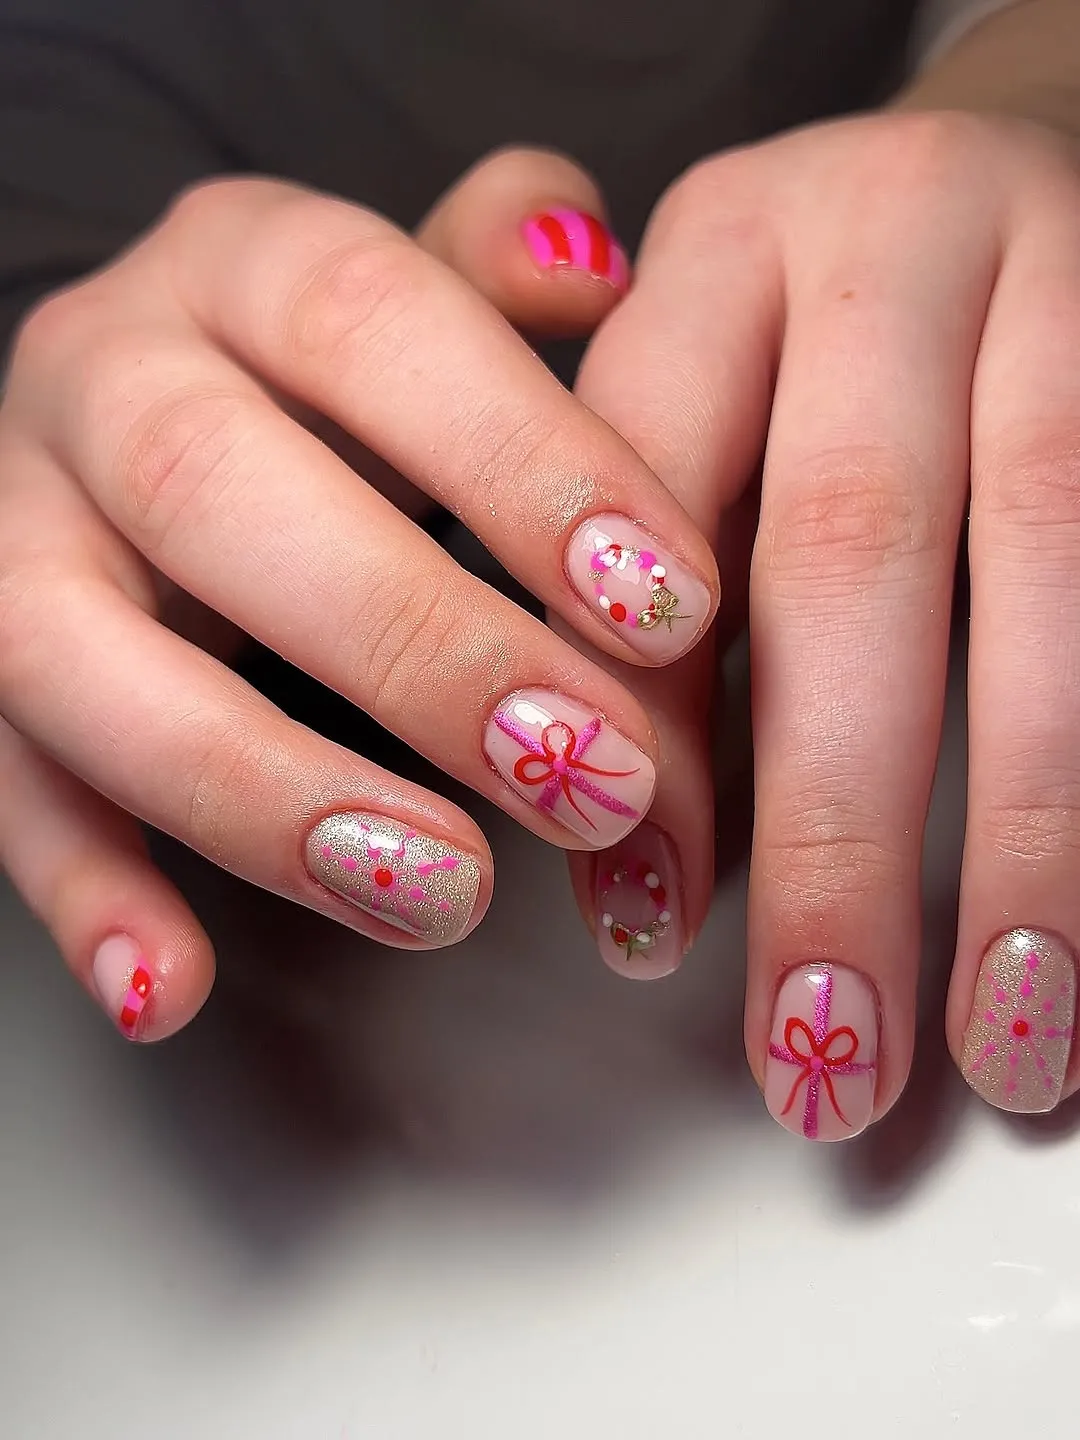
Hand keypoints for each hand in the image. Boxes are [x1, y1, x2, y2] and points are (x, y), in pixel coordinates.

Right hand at [0, 154, 719, 1040]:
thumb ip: (493, 277)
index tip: (667, 609)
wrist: (146, 411)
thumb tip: (587, 262)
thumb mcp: (415, 301)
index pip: (372, 322)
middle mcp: (101, 376)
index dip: (523, 463)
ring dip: (262, 792)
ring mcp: (16, 527)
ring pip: (78, 653)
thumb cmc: (332, 381)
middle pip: (218, 487)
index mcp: (234, 263)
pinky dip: (84, 890)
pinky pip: (5, 782)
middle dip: (417, 648)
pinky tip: (169, 988)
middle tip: (586, 778)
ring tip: (438, 896)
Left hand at [563, 112, 1079, 1131]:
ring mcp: (1067, 279)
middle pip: (853, 550)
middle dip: (840, 827)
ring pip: (1057, 566)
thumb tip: (651, 873)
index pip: (644, 503)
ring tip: (1011, 1034)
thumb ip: (648, 592)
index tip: (649, 932)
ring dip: (1034, 829)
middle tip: (827, 1042)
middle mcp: (892, 242)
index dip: (651, 731)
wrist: (1019, 165)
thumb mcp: (703, 399)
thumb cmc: (824, 334)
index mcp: (720, 253)